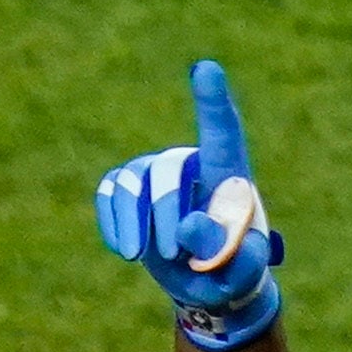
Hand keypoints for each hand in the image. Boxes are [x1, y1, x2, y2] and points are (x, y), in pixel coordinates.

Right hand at [94, 57, 284, 349]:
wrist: (207, 281)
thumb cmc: (234, 271)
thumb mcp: (241, 271)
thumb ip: (226, 252)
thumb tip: (190, 227)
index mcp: (229, 175)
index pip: (221, 132)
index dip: (212, 102)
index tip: (206, 70)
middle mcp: (191, 163)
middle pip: (168, 171)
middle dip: (166, 214)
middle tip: (174, 254)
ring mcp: (155, 173)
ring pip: (134, 181)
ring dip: (136, 221)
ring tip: (141, 256)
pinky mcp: (128, 189)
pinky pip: (111, 192)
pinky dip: (114, 221)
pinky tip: (126, 249)